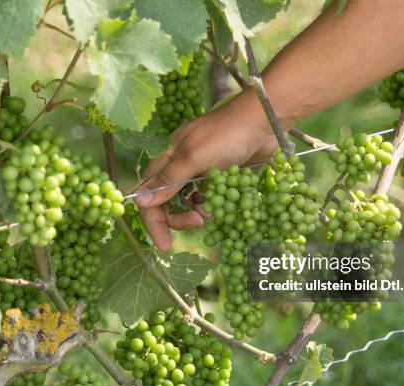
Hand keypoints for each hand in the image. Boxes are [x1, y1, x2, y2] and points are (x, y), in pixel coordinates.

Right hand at [134, 89, 278, 250]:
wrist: (264, 122)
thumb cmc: (227, 134)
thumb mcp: (193, 157)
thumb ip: (168, 180)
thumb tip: (140, 201)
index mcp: (168, 158)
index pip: (149, 194)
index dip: (153, 220)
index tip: (164, 244)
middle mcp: (181, 166)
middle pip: (167, 203)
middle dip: (178, 218)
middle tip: (198, 223)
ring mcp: (201, 172)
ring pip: (188, 204)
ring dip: (195, 214)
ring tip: (210, 214)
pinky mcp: (221, 177)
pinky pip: (209, 200)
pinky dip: (211, 207)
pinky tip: (220, 207)